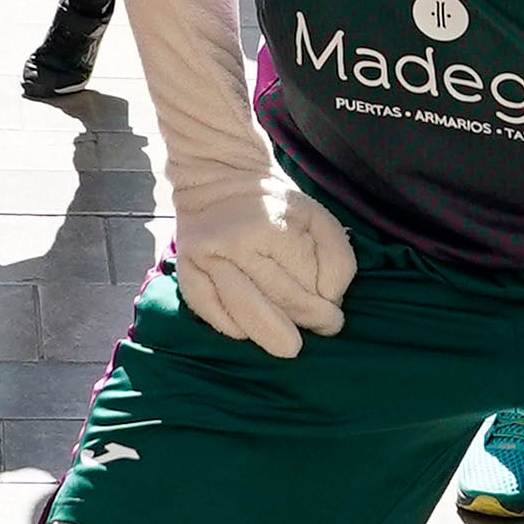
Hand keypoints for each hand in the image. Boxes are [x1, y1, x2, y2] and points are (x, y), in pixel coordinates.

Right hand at [170, 176, 357, 358]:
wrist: (216, 176)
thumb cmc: (274, 204)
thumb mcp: (317, 217)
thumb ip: (336, 257)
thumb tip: (330, 300)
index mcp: (273, 225)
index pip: (307, 280)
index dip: (325, 303)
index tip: (334, 314)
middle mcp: (237, 242)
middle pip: (279, 298)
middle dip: (307, 320)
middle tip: (324, 329)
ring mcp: (207, 258)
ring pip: (244, 310)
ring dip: (270, 335)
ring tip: (290, 347)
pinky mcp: (186, 270)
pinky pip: (207, 309)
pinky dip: (229, 326)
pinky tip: (247, 333)